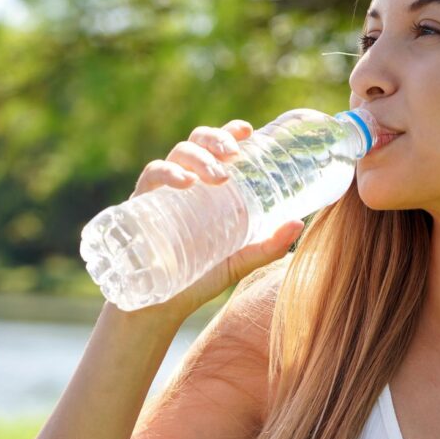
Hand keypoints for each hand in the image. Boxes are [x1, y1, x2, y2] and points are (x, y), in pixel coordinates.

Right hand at [117, 119, 303, 320]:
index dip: (229, 132)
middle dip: (216, 140)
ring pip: (177, 154)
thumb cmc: (198, 278)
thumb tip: (299, 223)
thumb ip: (267, 246)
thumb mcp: (238, 261)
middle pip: (196, 142)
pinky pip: (151, 177)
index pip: (217, 148)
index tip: (247, 130)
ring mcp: (162, 192)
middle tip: (234, 152)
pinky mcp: (140, 205)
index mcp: (208, 188)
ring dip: (199, 157)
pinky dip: (167, 173)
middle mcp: (185, 183)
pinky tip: (185, 182)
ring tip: (219, 176)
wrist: (158, 308)